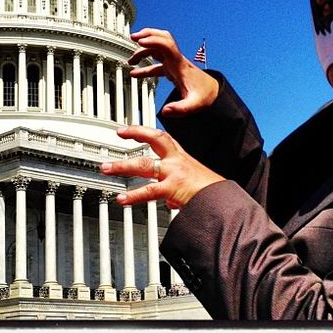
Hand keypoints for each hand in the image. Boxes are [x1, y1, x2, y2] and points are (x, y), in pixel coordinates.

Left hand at [100, 125, 224, 208]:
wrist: (226, 202)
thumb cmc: (213, 194)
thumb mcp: (195, 187)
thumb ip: (178, 193)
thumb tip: (171, 203)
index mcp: (182, 158)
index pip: (162, 137)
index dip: (145, 130)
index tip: (130, 129)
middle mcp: (177, 161)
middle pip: (154, 140)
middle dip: (135, 134)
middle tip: (119, 133)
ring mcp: (174, 174)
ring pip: (144, 164)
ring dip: (122, 166)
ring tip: (107, 168)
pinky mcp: (173, 188)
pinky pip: (149, 191)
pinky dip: (133, 196)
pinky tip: (122, 199)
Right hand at [128, 27, 218, 116]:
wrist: (213, 93)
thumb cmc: (205, 96)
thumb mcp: (194, 105)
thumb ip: (180, 109)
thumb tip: (165, 111)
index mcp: (179, 64)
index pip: (166, 45)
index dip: (153, 40)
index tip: (140, 41)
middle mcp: (176, 60)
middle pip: (162, 38)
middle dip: (148, 35)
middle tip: (134, 37)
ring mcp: (174, 63)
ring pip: (157, 49)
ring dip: (144, 51)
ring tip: (131, 60)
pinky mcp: (172, 69)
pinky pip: (156, 64)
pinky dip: (145, 66)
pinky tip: (135, 74)